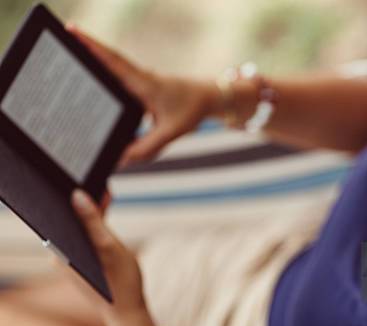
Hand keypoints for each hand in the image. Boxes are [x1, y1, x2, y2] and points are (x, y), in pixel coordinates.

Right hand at [67, 25, 221, 165]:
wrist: (210, 98)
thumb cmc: (192, 111)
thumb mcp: (170, 132)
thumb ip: (146, 148)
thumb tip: (120, 159)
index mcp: (144, 83)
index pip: (113, 61)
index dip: (92, 47)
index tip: (73, 32)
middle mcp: (139, 77)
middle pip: (107, 59)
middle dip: (85, 47)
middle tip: (62, 37)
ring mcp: (140, 80)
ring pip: (112, 67)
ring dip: (94, 59)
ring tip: (70, 55)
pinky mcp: (141, 86)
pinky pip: (119, 78)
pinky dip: (105, 75)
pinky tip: (92, 82)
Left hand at [71, 189, 154, 325]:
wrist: (127, 311)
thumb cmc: (120, 282)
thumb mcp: (108, 247)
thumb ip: (92, 220)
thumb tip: (76, 195)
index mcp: (60, 251)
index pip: (59, 214)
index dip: (71, 196)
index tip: (84, 179)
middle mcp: (59, 253)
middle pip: (68, 219)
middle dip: (84, 201)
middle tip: (100, 184)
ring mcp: (69, 257)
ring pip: (78, 226)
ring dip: (91, 210)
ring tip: (105, 192)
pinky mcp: (80, 258)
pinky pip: (85, 234)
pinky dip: (96, 223)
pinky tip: (106, 209)